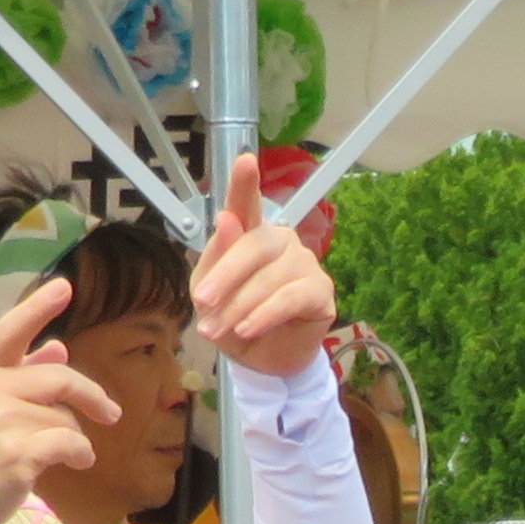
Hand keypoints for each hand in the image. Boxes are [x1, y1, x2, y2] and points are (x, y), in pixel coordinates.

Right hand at [0, 277, 120, 523]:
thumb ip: (21, 374)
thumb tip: (59, 347)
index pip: (9, 331)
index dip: (37, 308)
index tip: (66, 287)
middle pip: (58, 378)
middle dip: (91, 395)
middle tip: (111, 412)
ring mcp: (0, 422)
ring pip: (65, 416)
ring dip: (78, 436)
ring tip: (73, 453)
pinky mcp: (17, 453)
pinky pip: (69, 442)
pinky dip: (81, 453)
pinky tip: (79, 462)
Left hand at [191, 160, 336, 381]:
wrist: (262, 362)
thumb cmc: (234, 320)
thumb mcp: (210, 294)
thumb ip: (214, 260)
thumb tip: (227, 220)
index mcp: (250, 234)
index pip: (247, 204)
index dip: (245, 183)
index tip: (245, 160)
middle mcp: (280, 241)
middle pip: (256, 244)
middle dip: (226, 275)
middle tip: (203, 303)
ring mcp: (304, 263)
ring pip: (270, 277)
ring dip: (239, 306)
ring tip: (218, 331)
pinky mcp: (321, 291)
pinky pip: (290, 298)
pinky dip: (265, 314)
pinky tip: (248, 330)